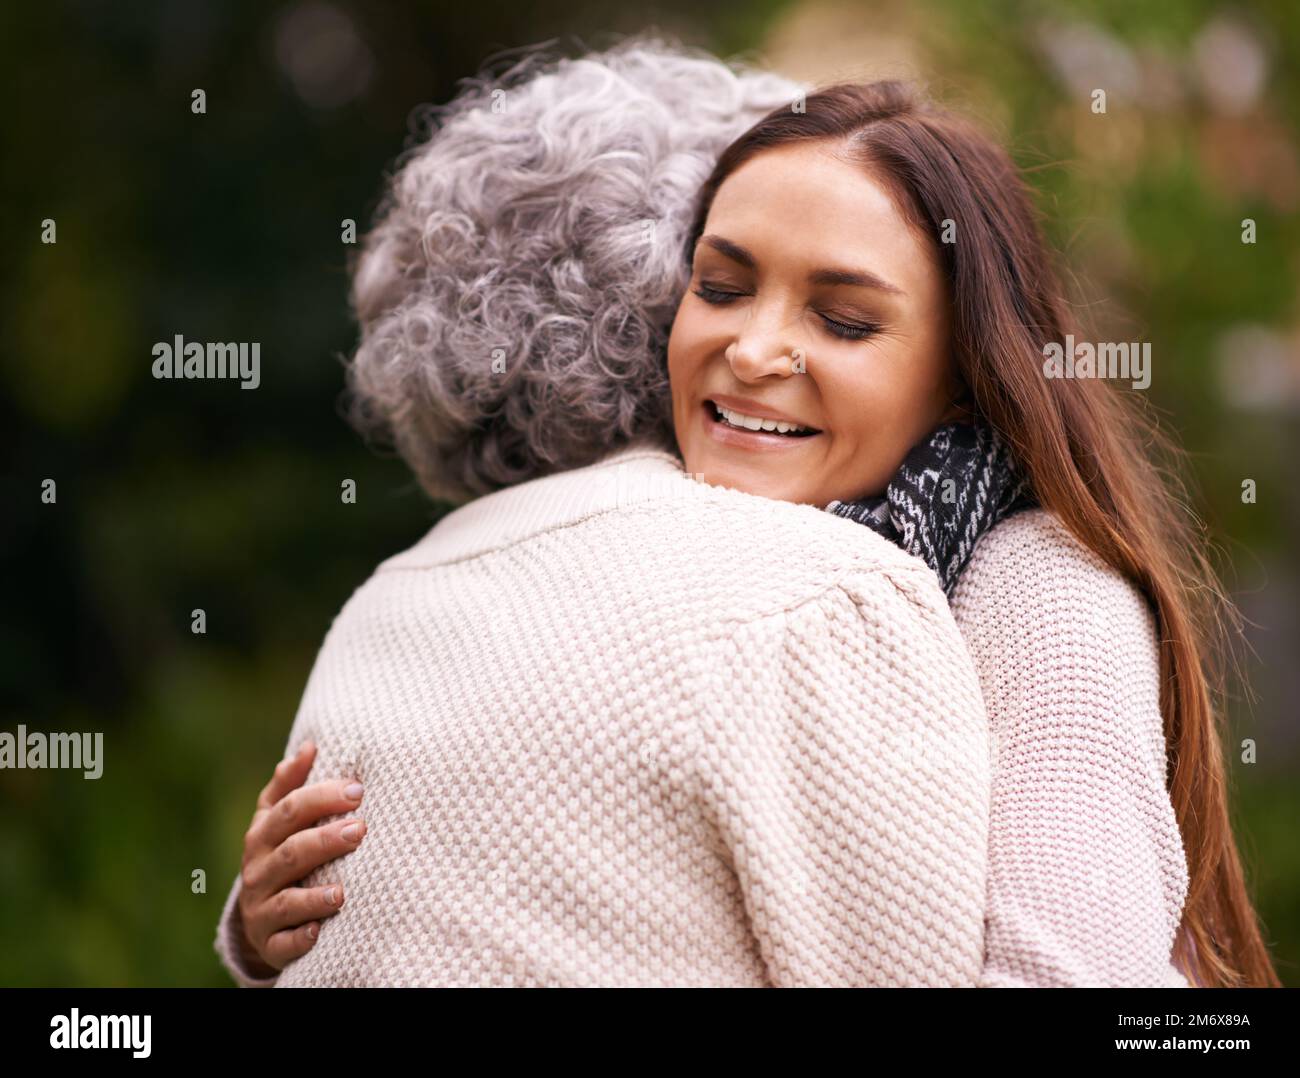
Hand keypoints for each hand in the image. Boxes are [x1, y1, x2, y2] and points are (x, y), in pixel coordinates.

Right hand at [234, 741, 367, 976]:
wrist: (260, 916)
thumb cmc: (281, 854)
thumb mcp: (277, 820)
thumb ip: (289, 786)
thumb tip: (309, 746)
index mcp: (262, 836)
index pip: (287, 811)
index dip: (320, 798)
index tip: (357, 789)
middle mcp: (257, 871)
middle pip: (290, 852)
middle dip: (324, 840)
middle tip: (360, 829)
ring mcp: (261, 909)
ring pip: (285, 901)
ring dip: (314, 896)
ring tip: (342, 892)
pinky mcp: (269, 943)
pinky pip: (283, 944)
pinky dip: (300, 938)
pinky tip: (320, 931)